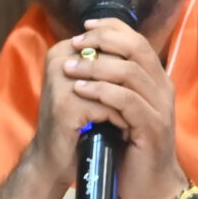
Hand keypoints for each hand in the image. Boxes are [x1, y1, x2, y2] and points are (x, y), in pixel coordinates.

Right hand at [20, 32, 125, 187]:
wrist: (54, 160)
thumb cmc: (76, 122)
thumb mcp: (88, 87)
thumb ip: (105, 63)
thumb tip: (140, 45)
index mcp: (64, 50)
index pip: (108, 39)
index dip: (130, 61)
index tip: (138, 85)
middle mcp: (60, 60)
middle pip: (114, 58)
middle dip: (132, 83)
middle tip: (143, 102)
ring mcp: (61, 82)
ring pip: (114, 82)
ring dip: (130, 101)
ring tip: (137, 116)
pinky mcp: (66, 105)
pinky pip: (108, 106)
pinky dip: (121, 120)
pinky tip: (126, 130)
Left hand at [60, 17, 185, 198]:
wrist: (149, 188)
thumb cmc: (130, 149)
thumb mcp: (120, 111)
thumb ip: (111, 86)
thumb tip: (83, 61)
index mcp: (155, 81)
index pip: (137, 41)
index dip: (111, 28)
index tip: (84, 27)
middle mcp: (162, 89)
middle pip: (136, 48)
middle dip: (103, 41)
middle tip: (75, 44)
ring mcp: (160, 108)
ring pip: (130, 72)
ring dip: (96, 67)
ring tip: (70, 69)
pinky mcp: (153, 128)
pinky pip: (128, 102)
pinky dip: (103, 92)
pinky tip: (81, 91)